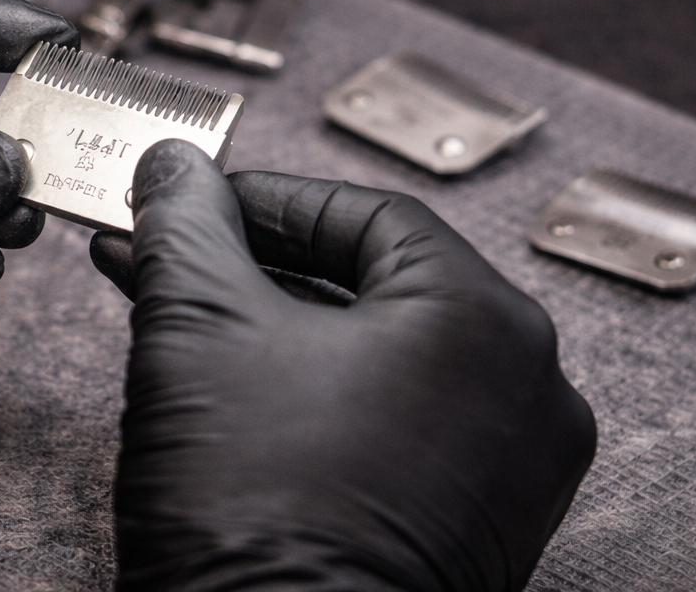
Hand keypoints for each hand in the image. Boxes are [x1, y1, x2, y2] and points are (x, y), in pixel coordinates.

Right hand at [90, 142, 595, 591]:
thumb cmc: (253, 507)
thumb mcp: (198, 327)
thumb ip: (187, 225)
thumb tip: (175, 166)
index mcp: (484, 322)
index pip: (368, 215)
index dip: (263, 199)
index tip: (190, 199)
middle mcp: (525, 389)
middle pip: (372, 284)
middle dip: (252, 264)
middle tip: (170, 249)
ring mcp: (509, 469)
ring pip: (375, 357)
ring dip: (270, 327)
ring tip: (174, 311)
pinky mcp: (476, 529)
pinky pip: (392, 423)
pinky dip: (314, 394)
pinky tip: (230, 384)